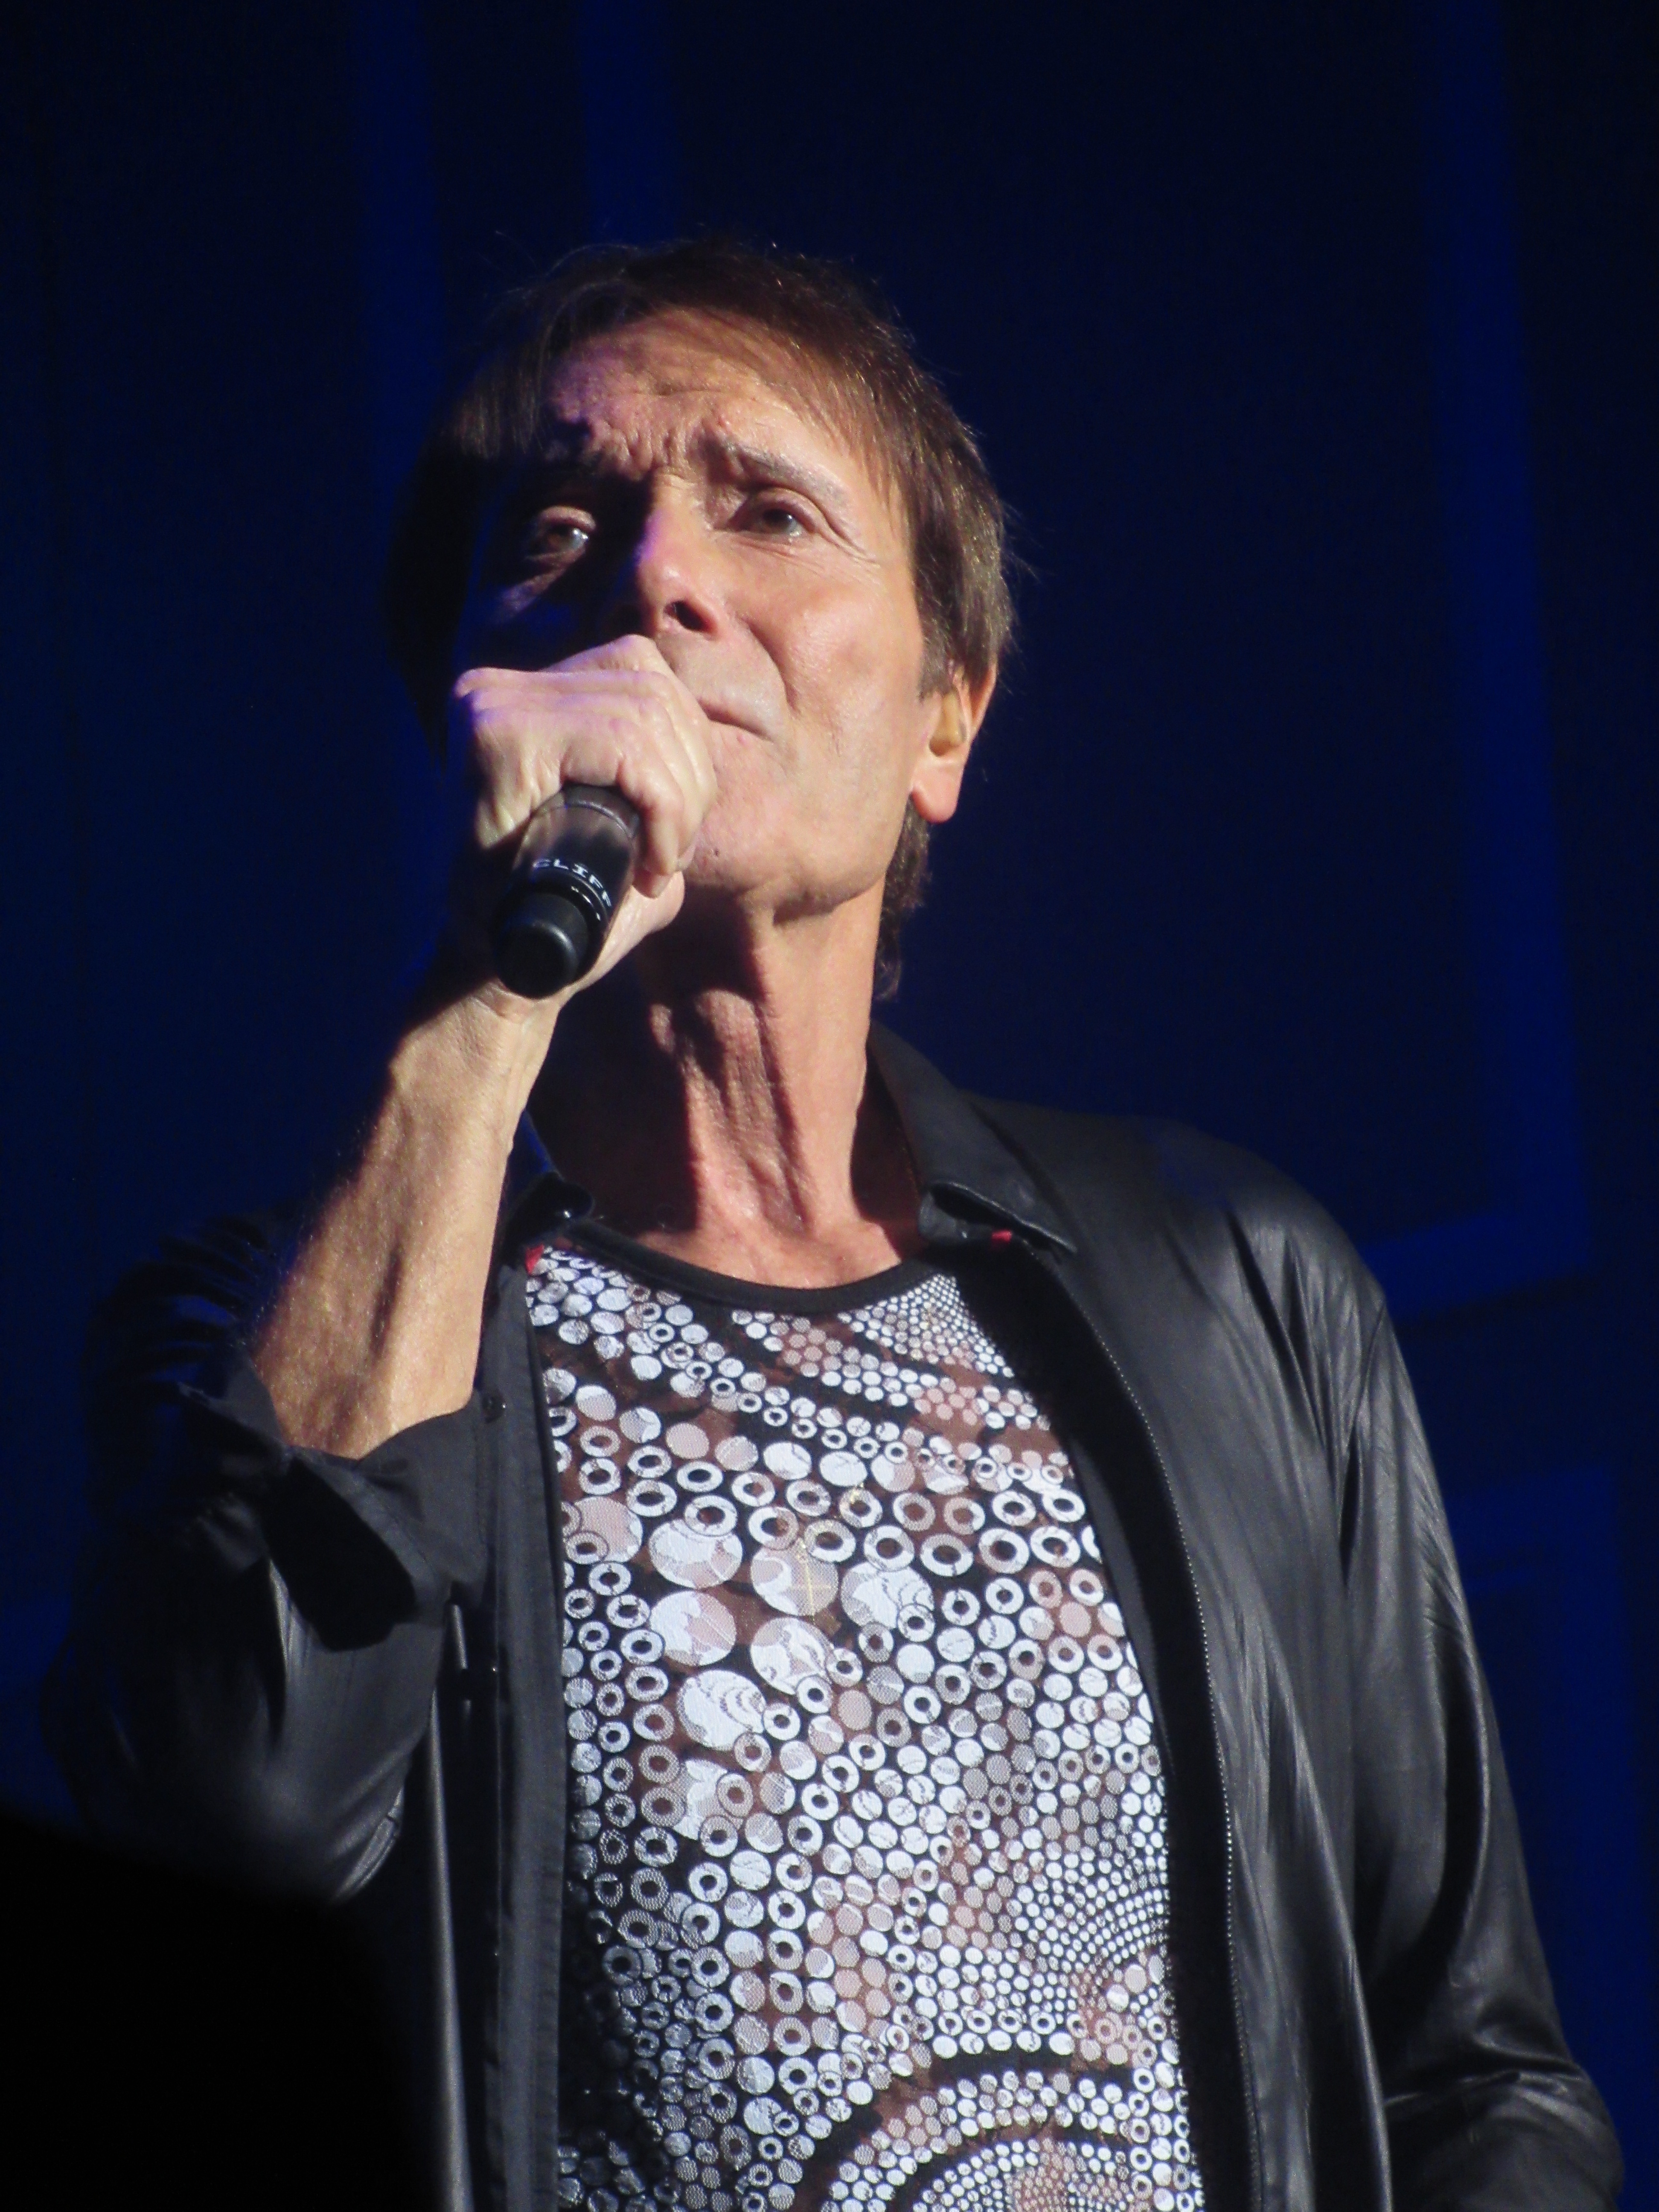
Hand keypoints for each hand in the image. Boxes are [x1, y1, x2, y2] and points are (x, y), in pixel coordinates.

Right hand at [446, 635, 717, 1008]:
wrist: (499, 977)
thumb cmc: (563, 914)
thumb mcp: (621, 836)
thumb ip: (653, 784)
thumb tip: (704, 757)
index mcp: (523, 697)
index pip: (639, 671)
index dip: (687, 746)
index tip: (679, 832)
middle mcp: (499, 689)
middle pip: (650, 688)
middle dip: (691, 778)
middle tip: (673, 857)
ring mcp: (493, 706)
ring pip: (644, 715)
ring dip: (680, 801)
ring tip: (661, 865)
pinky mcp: (500, 738)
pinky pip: (621, 745)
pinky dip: (662, 805)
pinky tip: (651, 864)